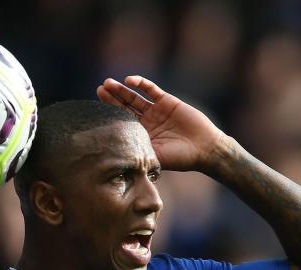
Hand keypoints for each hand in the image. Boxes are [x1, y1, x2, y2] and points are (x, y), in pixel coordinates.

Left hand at [96, 76, 224, 172]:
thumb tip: (114, 154)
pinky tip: (129, 81)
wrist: (205, 148)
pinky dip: (141, 84)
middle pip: (124, 108)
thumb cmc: (180, 158)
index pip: (121, 123)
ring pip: (134, 98)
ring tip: (108, 83)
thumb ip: (137, 152)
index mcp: (141, 137)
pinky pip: (151, 89)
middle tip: (99, 90)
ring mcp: (156, 111)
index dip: (109, 115)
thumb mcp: (154, 157)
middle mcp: (146, 122)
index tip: (96, 109)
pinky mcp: (167, 101)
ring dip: (121, 90)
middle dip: (111, 99)